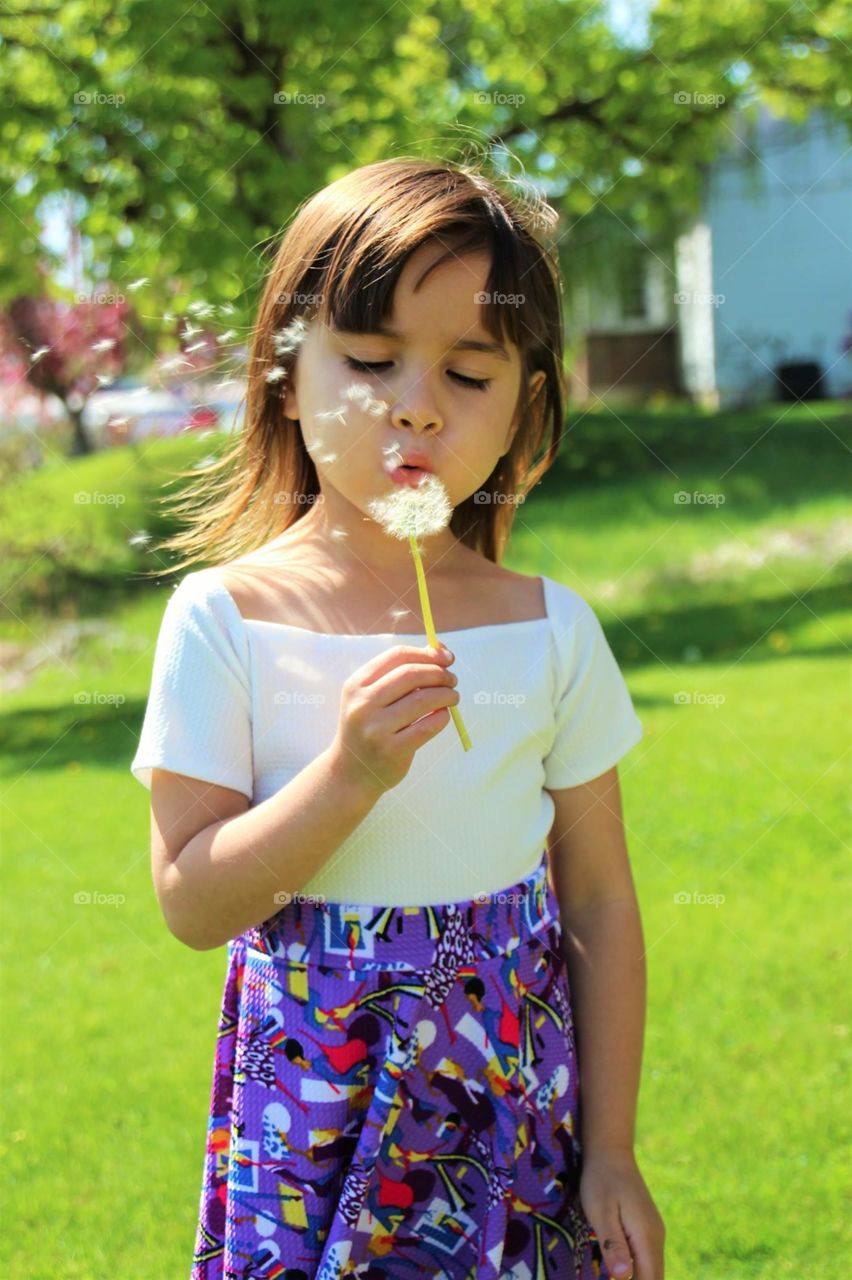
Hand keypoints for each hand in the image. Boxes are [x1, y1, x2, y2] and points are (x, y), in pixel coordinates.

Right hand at [330, 642, 458, 794]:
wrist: (351, 772)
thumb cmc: (370, 726)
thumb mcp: (372, 697)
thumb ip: (402, 673)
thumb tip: (441, 650)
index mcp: (357, 684)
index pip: (397, 656)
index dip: (426, 653)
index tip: (446, 658)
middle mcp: (363, 704)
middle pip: (411, 675)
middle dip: (439, 673)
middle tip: (452, 680)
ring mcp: (376, 728)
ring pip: (422, 700)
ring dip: (446, 694)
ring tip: (453, 696)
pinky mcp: (392, 750)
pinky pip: (427, 726)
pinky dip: (443, 717)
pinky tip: (445, 715)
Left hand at [579, 1148, 664, 1279]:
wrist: (611, 1151)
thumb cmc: (601, 1180)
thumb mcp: (600, 1212)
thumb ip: (613, 1245)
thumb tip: (623, 1277)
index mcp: (647, 1237)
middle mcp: (657, 1237)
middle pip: (655, 1278)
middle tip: (609, 1276)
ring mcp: (655, 1232)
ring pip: (652, 1269)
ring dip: (637, 1278)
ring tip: (613, 1274)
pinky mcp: (648, 1227)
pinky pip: (648, 1258)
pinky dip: (638, 1269)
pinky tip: (620, 1267)